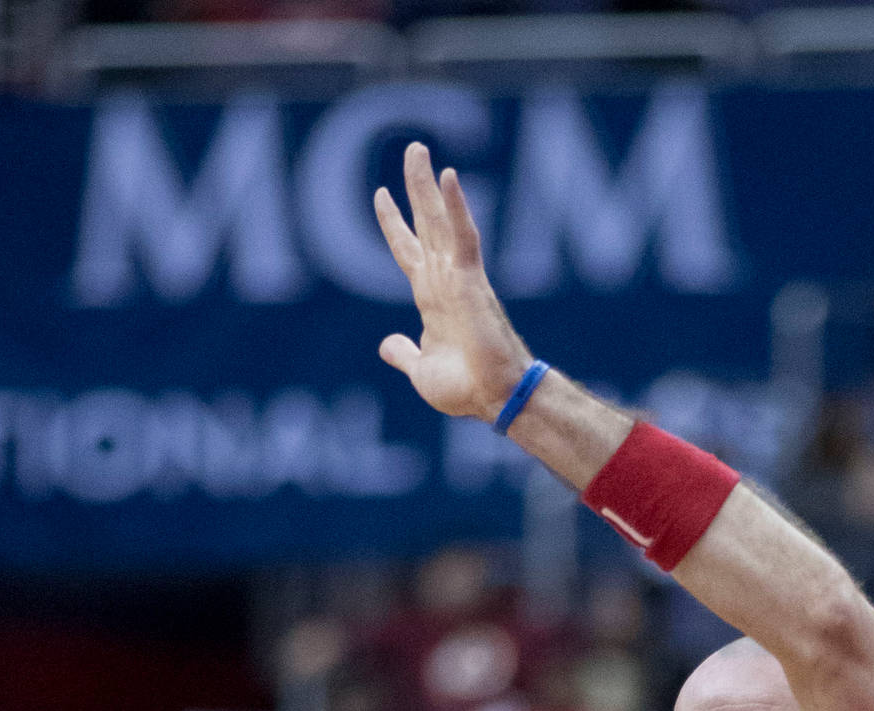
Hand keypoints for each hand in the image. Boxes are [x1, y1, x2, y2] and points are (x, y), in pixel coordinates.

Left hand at [375, 143, 533, 421]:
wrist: (493, 398)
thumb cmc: (466, 390)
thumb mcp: (420, 371)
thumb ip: (403, 353)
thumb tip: (387, 345)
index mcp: (432, 299)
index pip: (409, 250)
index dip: (394, 224)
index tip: (381, 195)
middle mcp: (444, 281)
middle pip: (425, 224)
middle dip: (415, 188)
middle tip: (412, 149)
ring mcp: (458, 277)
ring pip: (439, 220)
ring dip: (428, 185)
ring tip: (418, 150)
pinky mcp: (472, 279)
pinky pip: (463, 236)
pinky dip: (456, 206)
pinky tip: (448, 176)